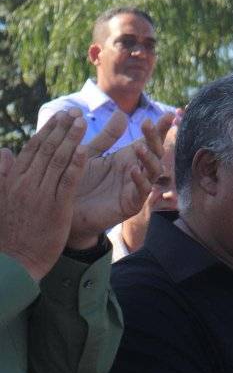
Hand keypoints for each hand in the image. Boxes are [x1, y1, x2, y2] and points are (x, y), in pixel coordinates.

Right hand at [0, 112, 88, 280]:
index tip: (59, 117)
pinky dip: (75, 164)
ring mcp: (40, 194)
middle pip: (45, 150)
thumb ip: (2, 174)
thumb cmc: (9, 232)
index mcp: (13, 179)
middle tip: (74, 112)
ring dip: (70, 139)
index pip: (32, 149)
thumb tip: (4, 152)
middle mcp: (26, 182)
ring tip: (82, 122)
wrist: (14, 260)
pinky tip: (84, 150)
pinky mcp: (55, 207)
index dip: (47, 131)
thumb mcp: (0, 198)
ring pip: (57, 161)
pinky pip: (66, 181)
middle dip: (61, 129)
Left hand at [68, 111, 173, 248]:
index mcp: (127, 157)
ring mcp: (135, 188)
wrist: (65, 208)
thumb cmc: (77, 180)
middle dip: (154, 138)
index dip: (159, 128)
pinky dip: (140, 181)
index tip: (169, 114)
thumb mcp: (90, 153)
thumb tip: (122, 113)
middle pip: (154, 153)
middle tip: (147, 123)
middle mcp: (136, 171)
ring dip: (149, 159)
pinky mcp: (130, 204)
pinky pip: (141, 192)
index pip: (148, 141)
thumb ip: (107, 136)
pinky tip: (134, 170)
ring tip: (139, 147)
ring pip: (153, 172)